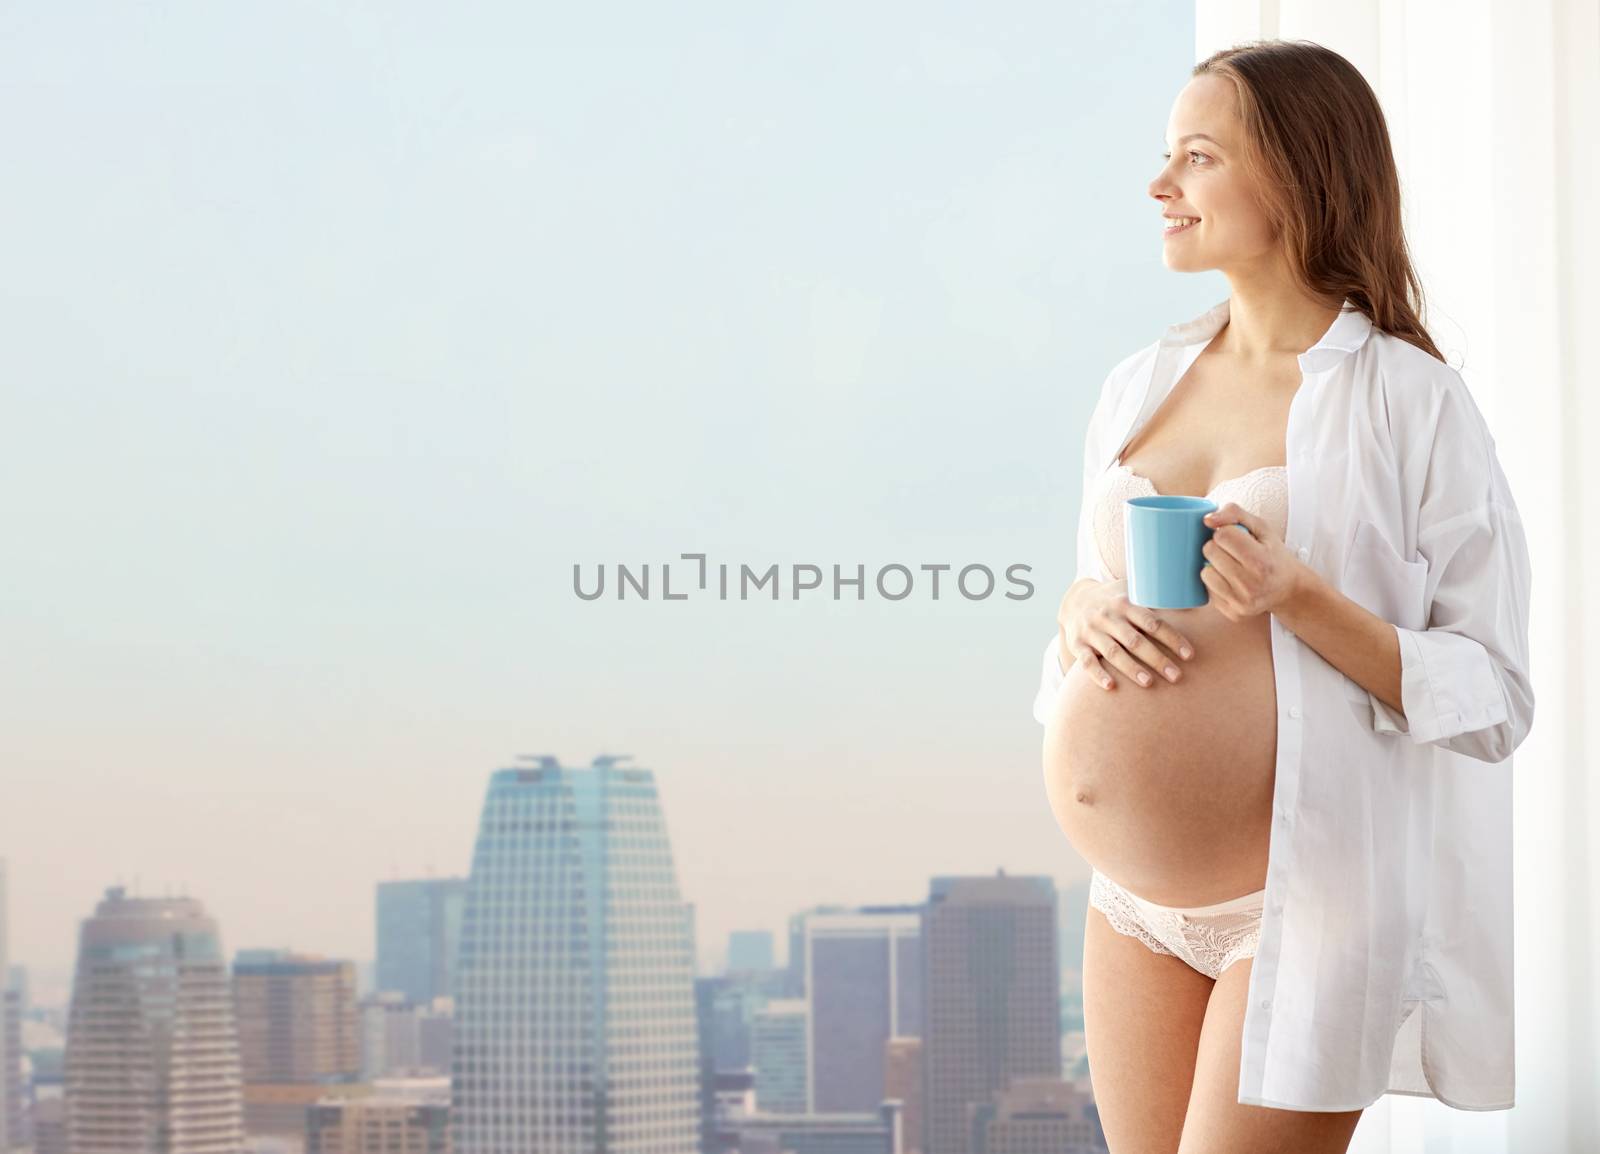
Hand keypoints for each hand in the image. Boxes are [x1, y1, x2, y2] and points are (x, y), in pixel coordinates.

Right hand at [1058, 578, 1194, 691]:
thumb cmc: (1115, 599)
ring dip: (1131, 669)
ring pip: (1112, 652)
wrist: (1075, 600)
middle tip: (1176, 676)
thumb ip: (1156, 595)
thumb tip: (1193, 599)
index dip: (1172, 639)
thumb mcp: (1132, 589)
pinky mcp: (1077, 644)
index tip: (1189, 655)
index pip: (1152, 622)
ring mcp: (1091, 631)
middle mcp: (1107, 617)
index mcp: (1125, 603)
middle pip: (1134, 640)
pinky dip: (1097, 675)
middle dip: (1157, 659)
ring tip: (1149, 683)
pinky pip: (1086, 662)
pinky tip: (1111, 687)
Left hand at [1199, 502, 1303, 619]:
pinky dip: (1216, 582)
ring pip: (1205, 572)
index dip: (1226, 532)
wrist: (1289, 589)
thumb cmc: (1273, 555)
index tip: (1237, 537)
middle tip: (1234, 551)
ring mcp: (1241, 601)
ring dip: (1214, 565)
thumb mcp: (1262, 528)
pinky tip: (1232, 581)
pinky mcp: (1233, 613)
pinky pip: (1208, 590)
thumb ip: (1235, 514)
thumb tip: (1207, 519)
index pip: (1222, 535)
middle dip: (1218, 546)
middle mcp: (1250, 584)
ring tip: (1232, 566)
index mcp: (1260, 560)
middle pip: (1210, 551)